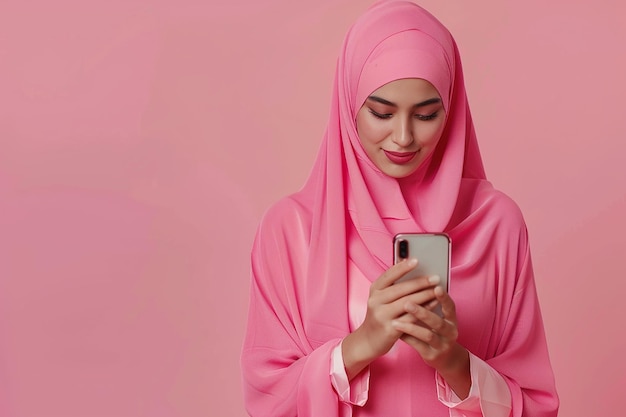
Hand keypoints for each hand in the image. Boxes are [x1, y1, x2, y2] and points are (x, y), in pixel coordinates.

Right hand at [341, 258, 438, 378]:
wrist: (369, 340)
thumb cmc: (380, 315)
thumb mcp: (381, 298)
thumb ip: (393, 286)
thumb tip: (414, 270)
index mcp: (374, 290)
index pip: (388, 275)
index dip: (402, 267)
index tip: (416, 260)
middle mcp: (375, 301)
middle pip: (400, 289)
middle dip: (420, 282)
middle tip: (436, 277)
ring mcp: (382, 316)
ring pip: (407, 303)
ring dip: (425, 295)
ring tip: (438, 289)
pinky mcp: (390, 329)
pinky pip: (411, 317)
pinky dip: (424, 309)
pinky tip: (434, 304)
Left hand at [391, 285, 470, 397]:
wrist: (445, 359)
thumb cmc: (436, 331)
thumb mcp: (438, 318)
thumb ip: (429, 304)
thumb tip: (412, 284)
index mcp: (452, 320)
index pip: (450, 307)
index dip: (444, 298)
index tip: (436, 287)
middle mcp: (450, 332)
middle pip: (437, 321)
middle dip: (422, 312)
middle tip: (407, 303)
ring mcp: (442, 345)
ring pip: (427, 335)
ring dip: (411, 327)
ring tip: (396, 320)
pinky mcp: (432, 355)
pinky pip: (418, 345)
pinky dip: (406, 337)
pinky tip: (396, 329)